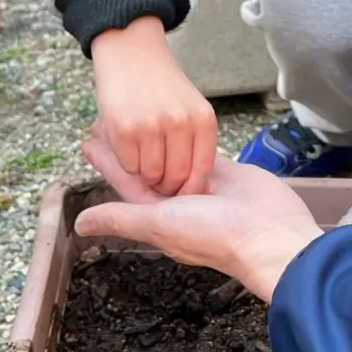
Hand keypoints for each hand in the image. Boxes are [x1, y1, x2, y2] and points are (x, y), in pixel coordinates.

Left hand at [72, 133, 320, 302]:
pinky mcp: (228, 174)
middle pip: (147, 168)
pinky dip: (191, 143)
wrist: (270, 233)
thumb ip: (123, 219)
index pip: (126, 182)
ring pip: (174, 160)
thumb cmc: (214, 234)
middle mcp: (178, 202)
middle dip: (129, 146)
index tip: (89, 139)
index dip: (108, 161)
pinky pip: (203, 155)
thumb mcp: (160, 224)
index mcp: (158, 215)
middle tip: (109, 118)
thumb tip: (80, 225)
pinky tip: (180, 128)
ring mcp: (204, 187)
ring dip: (157, 142)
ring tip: (140, 117)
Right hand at [91, 17, 216, 195]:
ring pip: (151, 174)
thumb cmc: (161, 86)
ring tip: (142, 154)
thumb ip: (196, 144)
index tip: (180, 191)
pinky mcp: (124, 129)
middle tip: (156, 176)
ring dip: (144, 173)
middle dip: (165, 185)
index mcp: (203, 120)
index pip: (201, 171)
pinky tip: (127, 144)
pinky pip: (128, 166)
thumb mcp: (191, 109)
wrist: (131, 53)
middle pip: (176, 177)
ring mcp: (152, 126)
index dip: (190, 188)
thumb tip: (201, 190)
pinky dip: (126, 162)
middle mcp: (180, 123)